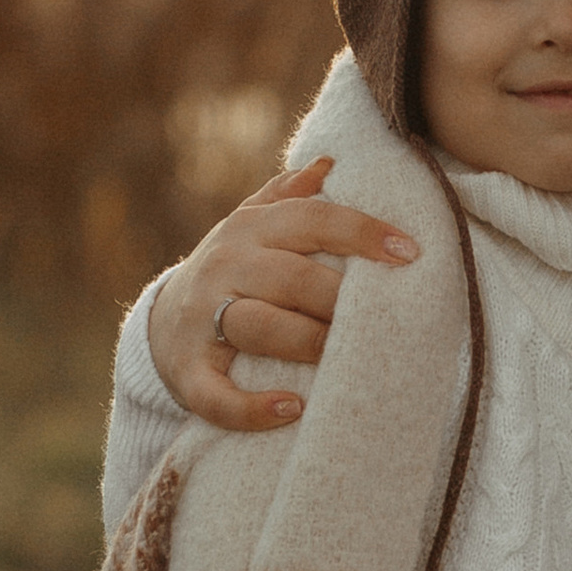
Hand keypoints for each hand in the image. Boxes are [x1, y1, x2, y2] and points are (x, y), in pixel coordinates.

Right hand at [148, 158, 420, 431]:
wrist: (161, 323)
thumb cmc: (233, 271)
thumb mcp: (253, 224)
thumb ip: (289, 195)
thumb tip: (332, 162)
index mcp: (252, 228)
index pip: (313, 220)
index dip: (362, 233)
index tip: (410, 253)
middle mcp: (227, 266)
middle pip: (293, 277)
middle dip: (341, 299)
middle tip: (387, 320)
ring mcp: (204, 319)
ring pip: (260, 326)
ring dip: (307, 342)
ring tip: (346, 359)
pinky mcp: (189, 372)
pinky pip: (218, 394)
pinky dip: (253, 407)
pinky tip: (293, 408)